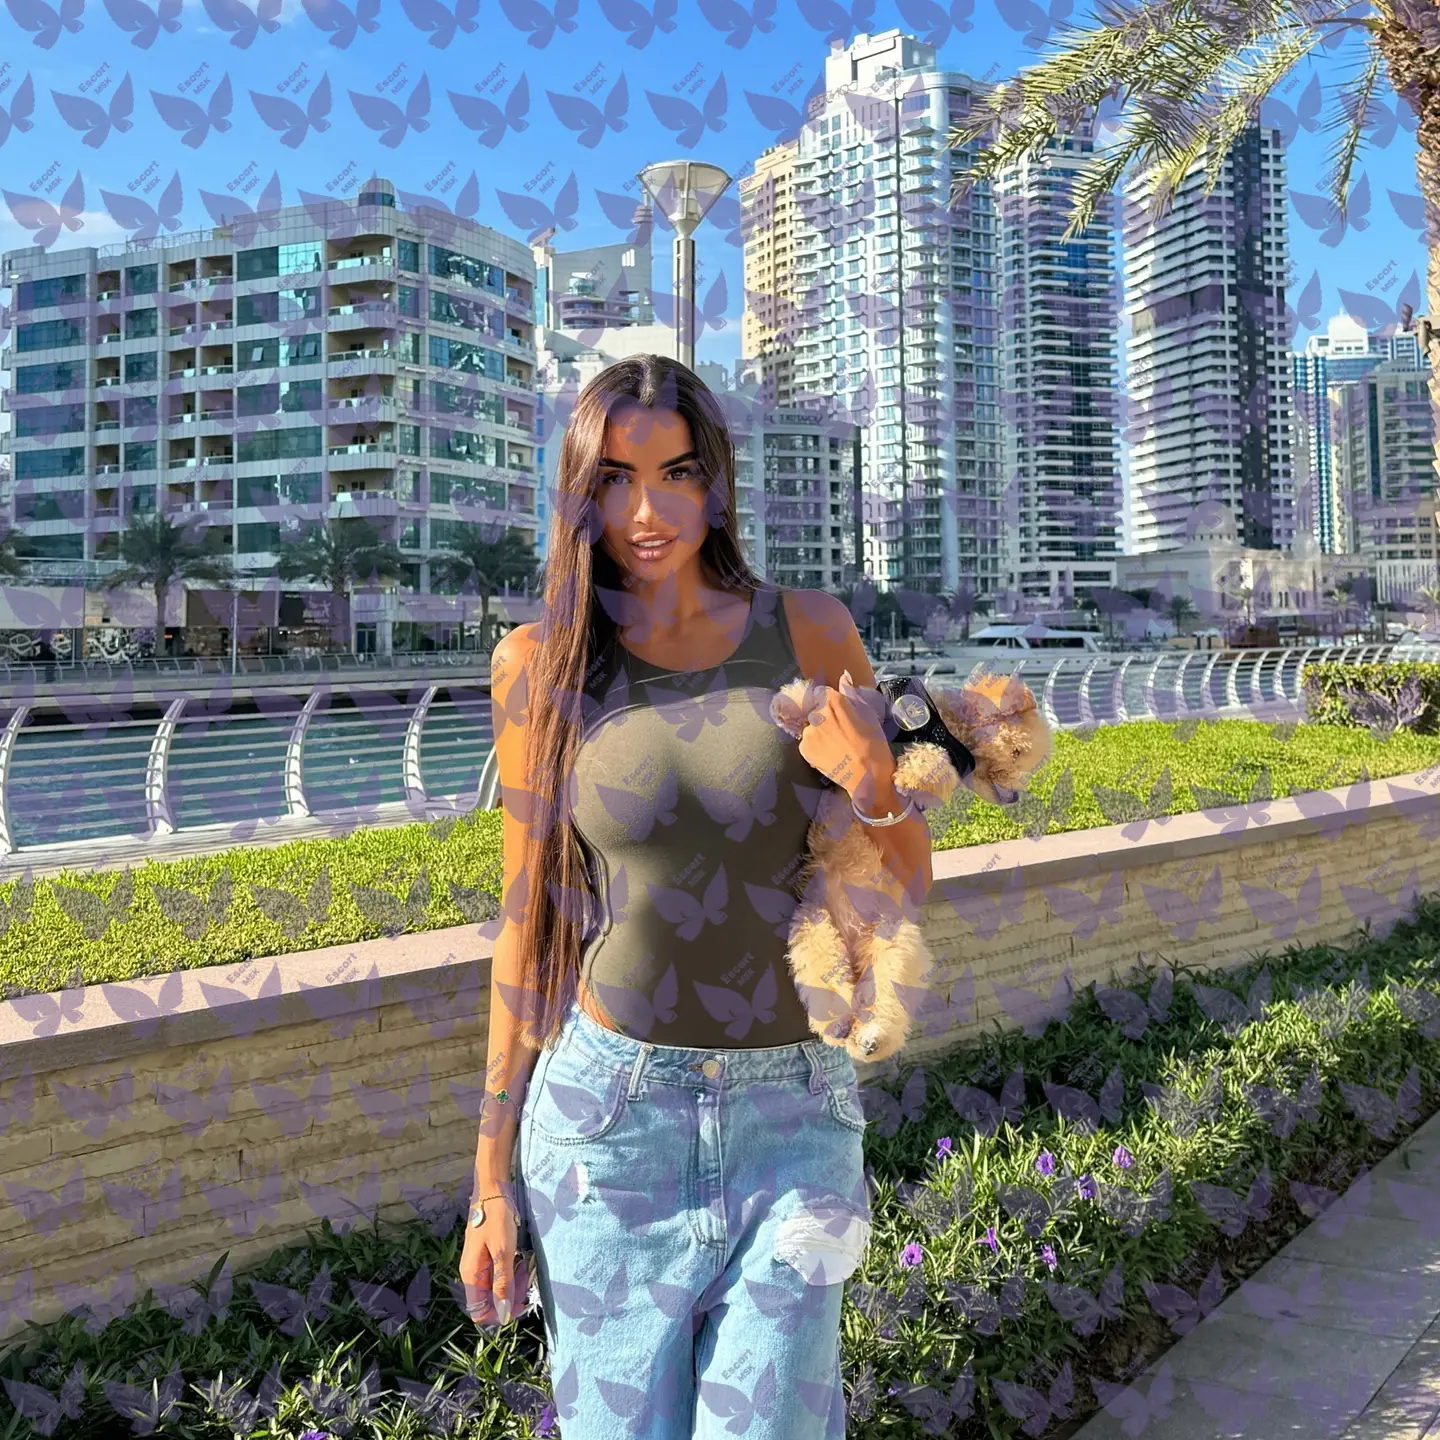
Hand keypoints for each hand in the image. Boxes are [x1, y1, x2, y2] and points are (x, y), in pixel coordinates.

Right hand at [458, 1195, 526, 1328]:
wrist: (492, 1191)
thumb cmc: (496, 1219)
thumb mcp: (503, 1252)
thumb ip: (502, 1284)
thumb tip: (502, 1315)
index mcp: (471, 1276)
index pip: (478, 1312)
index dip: (497, 1315)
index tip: (518, 1306)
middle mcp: (471, 1274)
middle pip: (488, 1302)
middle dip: (509, 1298)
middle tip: (527, 1284)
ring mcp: (478, 1265)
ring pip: (495, 1288)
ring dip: (512, 1285)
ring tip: (526, 1270)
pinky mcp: (486, 1257)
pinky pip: (498, 1275)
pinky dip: (511, 1274)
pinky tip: (521, 1264)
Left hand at [797, 669, 895, 806]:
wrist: (868, 778)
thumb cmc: (874, 746)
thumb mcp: (869, 716)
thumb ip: (852, 694)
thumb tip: (844, 676)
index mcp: (834, 702)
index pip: (824, 693)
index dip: (834, 704)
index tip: (843, 716)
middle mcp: (818, 714)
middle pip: (817, 709)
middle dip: (827, 717)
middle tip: (843, 733)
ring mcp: (809, 733)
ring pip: (812, 726)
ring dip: (821, 732)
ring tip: (838, 745)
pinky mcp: (805, 749)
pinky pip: (808, 741)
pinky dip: (817, 746)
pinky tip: (831, 753)